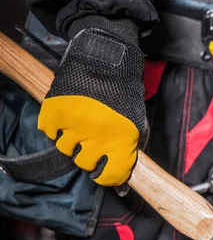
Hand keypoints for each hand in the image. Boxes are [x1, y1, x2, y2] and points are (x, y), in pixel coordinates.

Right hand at [38, 27, 145, 185]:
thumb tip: (122, 180)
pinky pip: (49, 132)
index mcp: (121, 141)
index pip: (110, 175)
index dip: (106, 174)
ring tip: (81, 122)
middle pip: (84, 163)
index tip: (104, 168)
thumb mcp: (137, 121)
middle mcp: (97, 137)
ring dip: (72, 139)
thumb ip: (131, 149)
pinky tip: (68, 114)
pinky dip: (56, 126)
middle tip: (92, 138)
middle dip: (88, 154)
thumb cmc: (125, 92)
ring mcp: (73, 125)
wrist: (105, 59)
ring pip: (65, 148)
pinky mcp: (54, 112)